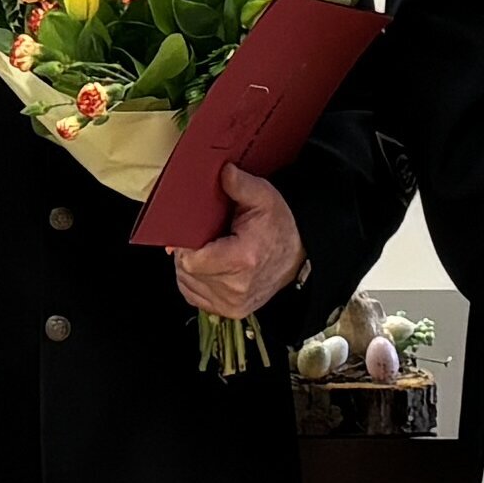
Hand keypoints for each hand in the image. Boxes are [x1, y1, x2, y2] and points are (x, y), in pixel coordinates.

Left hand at [169, 169, 305, 322]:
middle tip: (203, 237)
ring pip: (186, 283)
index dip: (185, 243)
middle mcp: (236, 288)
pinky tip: (207, 266)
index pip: (190, 260)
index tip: (193, 231)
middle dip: (187, 251)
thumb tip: (223, 171)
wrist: (297, 256)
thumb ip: (241, 185)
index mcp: (241, 261)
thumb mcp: (264, 198)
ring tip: (207, 250)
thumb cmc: (280, 228)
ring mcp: (232, 304)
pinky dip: (194, 280)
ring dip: (189, 266)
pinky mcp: (229, 311)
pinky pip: (193, 295)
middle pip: (186, 270)